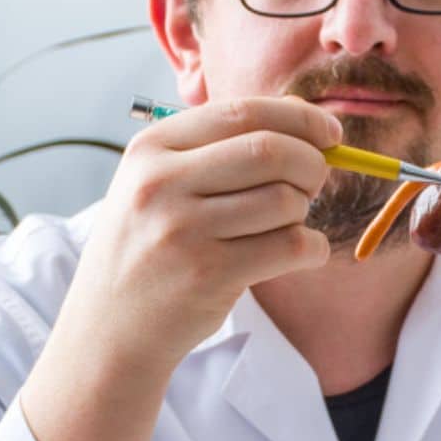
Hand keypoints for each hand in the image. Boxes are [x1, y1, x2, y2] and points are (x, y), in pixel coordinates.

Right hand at [79, 96, 336, 369]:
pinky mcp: (209, 274)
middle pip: (271, 151)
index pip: (243, 113)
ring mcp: (184, 230)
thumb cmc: (149, 248)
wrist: (111, 327)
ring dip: (305, 213)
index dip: (300, 119)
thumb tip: (302, 118)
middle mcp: (162, 183)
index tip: (330, 134)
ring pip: (285, 200)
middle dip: (312, 164)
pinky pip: (291, 246)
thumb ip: (220, 147)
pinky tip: (301, 253)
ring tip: (286, 226)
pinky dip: (312, 248)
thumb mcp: (159, 184)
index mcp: (151, 148)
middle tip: (314, 184)